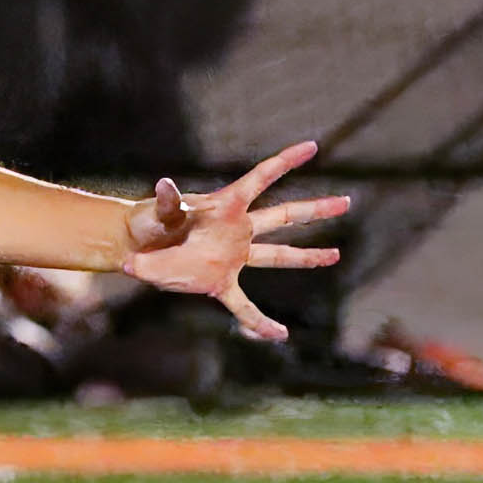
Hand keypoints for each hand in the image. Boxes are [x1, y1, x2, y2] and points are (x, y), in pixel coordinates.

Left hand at [120, 140, 350, 342]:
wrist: (137, 247)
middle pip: (284, 216)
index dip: (286, 162)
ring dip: (307, 256)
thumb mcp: (159, 212)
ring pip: (278, 256)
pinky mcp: (220, 281)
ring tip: (336, 255)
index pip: (262, 178)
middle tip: (346, 202)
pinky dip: (259, 323)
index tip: (312, 147)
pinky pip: (244, 306)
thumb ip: (167, 203)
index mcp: (226, 205)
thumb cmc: (148, 222)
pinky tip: (279, 335)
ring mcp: (233, 255)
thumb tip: (164, 186)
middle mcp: (237, 229)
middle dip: (315, 210)